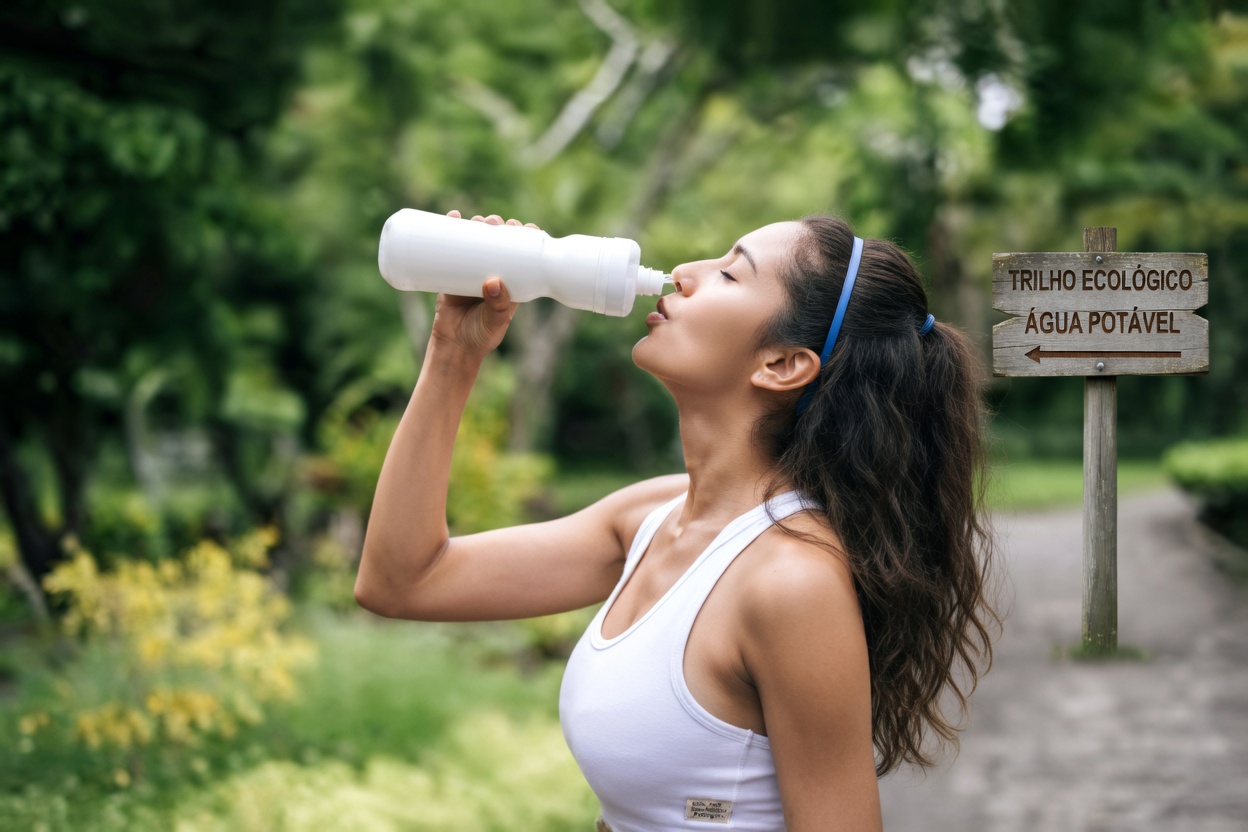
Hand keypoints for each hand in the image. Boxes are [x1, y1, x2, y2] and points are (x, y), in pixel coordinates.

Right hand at [429, 211, 537, 357]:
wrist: (454, 346)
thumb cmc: (481, 336)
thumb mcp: (495, 321)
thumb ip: (498, 305)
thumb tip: (493, 282)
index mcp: (511, 281)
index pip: (521, 253)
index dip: (525, 236)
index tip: (526, 226)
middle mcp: (492, 271)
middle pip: (498, 240)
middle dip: (499, 226)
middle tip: (496, 223)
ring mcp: (471, 270)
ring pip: (476, 239)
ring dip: (478, 224)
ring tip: (478, 220)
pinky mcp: (450, 272)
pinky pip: (450, 246)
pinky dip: (450, 229)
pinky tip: (453, 215)